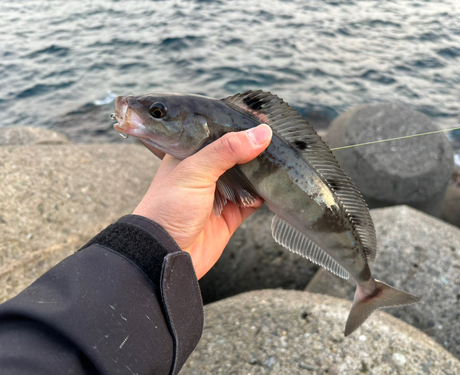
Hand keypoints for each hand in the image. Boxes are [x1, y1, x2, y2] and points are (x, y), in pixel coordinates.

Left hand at [133, 124, 272, 278]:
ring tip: (281, 162)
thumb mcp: (195, 171)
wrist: (163, 254)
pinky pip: (252, 201)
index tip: (264, 119)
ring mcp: (218, 195)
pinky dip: (263, 196)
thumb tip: (261, 134)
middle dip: (255, 149)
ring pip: (247, 178)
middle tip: (280, 140)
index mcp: (190, 155)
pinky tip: (272, 189)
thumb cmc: (168, 208)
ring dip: (262, 173)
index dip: (239, 126)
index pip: (218, 133)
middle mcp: (205, 172)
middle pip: (236, 155)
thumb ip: (227, 150)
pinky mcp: (229, 216)